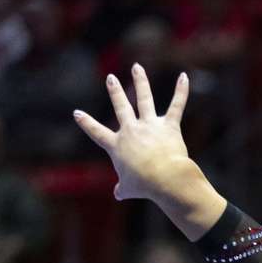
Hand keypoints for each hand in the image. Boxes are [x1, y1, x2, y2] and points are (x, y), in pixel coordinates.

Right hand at [73, 65, 191, 202]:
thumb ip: (123, 189)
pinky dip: (181, 91)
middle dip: (115, 91)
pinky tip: (184, 77)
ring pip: (144, 99)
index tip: (78, 113)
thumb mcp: (129, 189)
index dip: (87, 123)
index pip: (97, 132)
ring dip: (140, 82)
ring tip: (137, 68)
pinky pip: (176, 105)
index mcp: (117, 145)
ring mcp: (150, 126)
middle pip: (121, 107)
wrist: (164, 178)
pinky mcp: (169, 126)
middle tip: (111, 79)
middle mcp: (131, 131)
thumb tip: (119, 194)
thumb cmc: (145, 186)